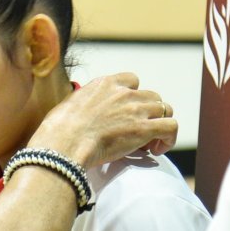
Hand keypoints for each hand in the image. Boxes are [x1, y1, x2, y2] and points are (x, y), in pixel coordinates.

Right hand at [32, 73, 176, 167]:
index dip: (134, 96)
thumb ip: (83, 104)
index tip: (127, 112)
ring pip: (165, 109)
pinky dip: (168, 138)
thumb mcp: (69, 106)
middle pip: (152, 96)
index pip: (132, 80)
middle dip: (148, 113)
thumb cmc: (58, 131)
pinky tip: (157, 150)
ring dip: (159, 125)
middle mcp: (124, 93)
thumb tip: (79, 112)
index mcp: (105, 84)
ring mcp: (136, 110)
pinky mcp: (144, 129)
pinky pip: (171, 127)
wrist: (63, 144)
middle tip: (138, 132)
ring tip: (149, 143)